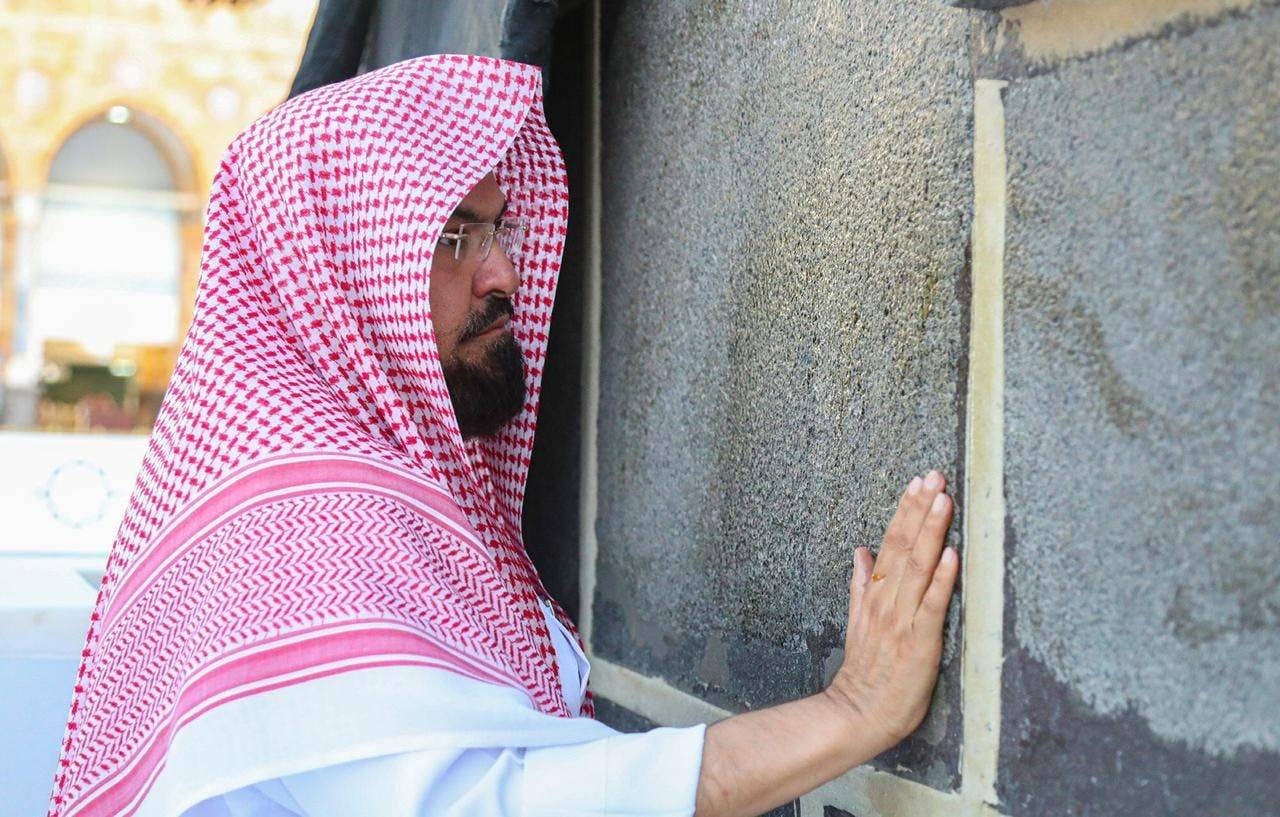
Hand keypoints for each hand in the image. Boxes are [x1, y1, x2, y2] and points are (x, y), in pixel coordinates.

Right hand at [824, 470, 958, 753]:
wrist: (857, 713)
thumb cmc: (865, 673)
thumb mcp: (856, 622)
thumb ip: (860, 585)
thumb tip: (860, 551)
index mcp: (875, 594)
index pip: (890, 542)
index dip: (905, 510)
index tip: (917, 481)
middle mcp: (888, 600)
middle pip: (903, 545)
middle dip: (920, 508)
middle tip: (934, 475)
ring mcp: (902, 619)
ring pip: (917, 566)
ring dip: (930, 531)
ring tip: (943, 500)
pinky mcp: (919, 641)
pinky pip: (931, 605)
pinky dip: (941, 579)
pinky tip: (950, 555)